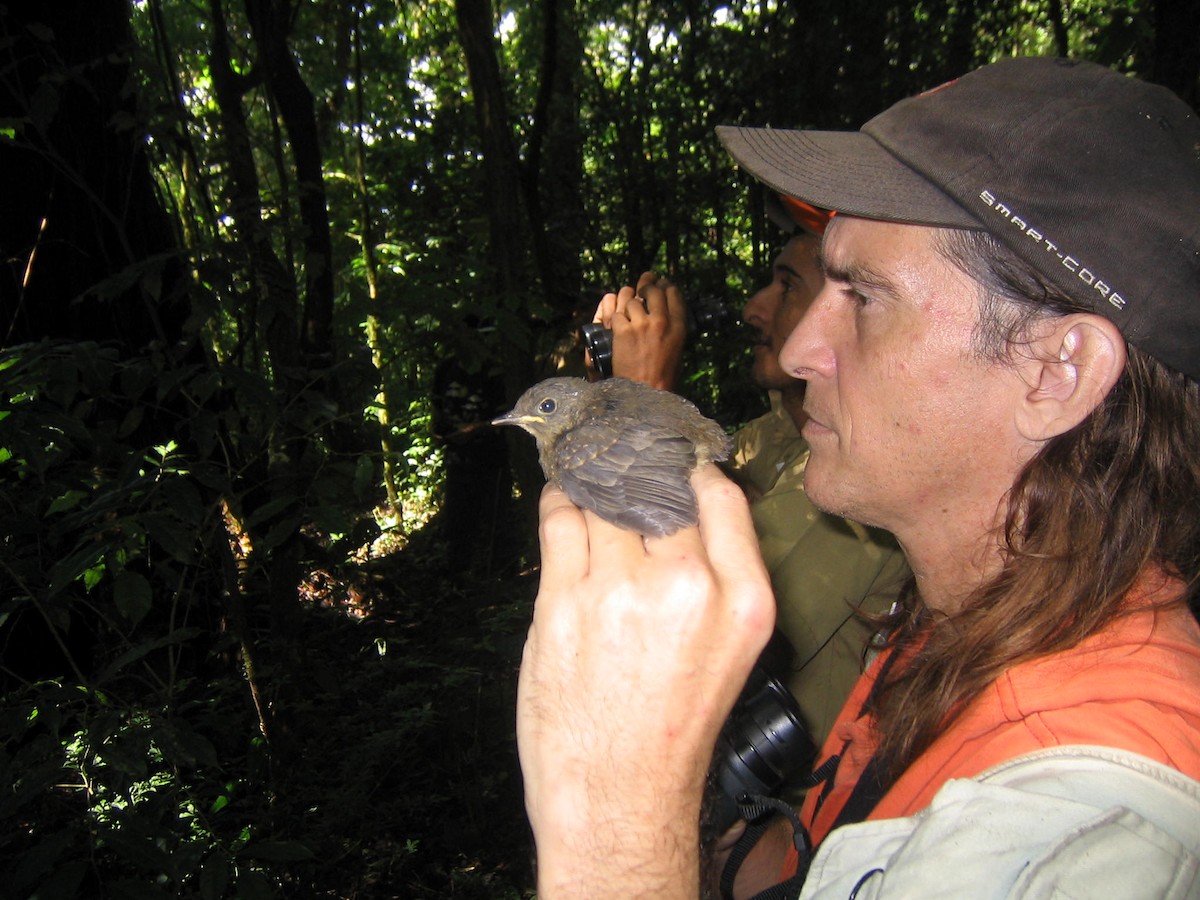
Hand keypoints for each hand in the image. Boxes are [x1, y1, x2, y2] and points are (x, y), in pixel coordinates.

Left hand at [517, 465, 774, 897]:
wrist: (620, 796)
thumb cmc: (673, 725)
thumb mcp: (734, 650)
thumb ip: (720, 573)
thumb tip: (683, 495)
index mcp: (744, 602)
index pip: (720, 496)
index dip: (688, 466)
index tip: (670, 455)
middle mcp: (688, 589)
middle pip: (657, 490)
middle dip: (635, 470)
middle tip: (618, 451)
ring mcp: (620, 593)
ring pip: (603, 500)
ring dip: (592, 483)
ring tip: (586, 472)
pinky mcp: (563, 605)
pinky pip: (560, 519)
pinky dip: (559, 501)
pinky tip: (562, 499)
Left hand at [592, 272, 685, 389]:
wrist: (646, 392)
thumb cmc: (663, 376)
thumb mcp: (677, 348)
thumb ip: (672, 327)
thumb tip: (664, 311)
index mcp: (678, 326)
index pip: (673, 293)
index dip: (665, 285)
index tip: (660, 283)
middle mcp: (661, 321)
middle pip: (653, 290)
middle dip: (645, 286)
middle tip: (641, 288)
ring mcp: (641, 325)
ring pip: (631, 301)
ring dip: (627, 306)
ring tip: (627, 315)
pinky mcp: (622, 332)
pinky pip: (617, 315)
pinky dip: (615, 321)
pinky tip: (617, 330)